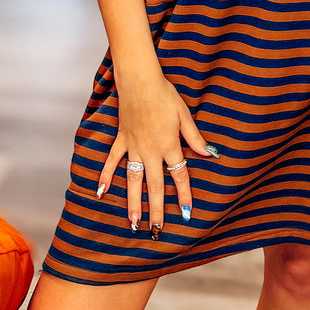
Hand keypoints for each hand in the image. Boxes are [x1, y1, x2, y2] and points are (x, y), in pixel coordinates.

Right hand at [96, 67, 213, 236]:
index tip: (186, 213)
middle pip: (154, 185)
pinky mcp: (121, 139)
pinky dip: (105, 176)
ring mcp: (133, 146)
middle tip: (156, 229)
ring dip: (132, 202)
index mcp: (168, 145)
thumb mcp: (184, 115)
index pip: (178, 174)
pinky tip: (101, 192)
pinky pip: (111, 161)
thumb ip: (194, 137)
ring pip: (133, 179)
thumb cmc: (164, 95)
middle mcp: (150, 150)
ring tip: (132, 222)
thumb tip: (209, 153)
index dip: (184, 194)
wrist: (140, 81)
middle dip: (156, 209)